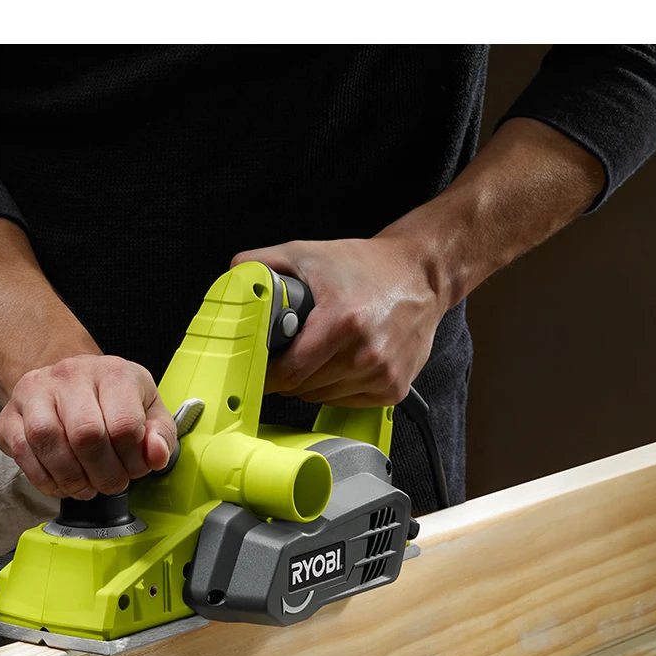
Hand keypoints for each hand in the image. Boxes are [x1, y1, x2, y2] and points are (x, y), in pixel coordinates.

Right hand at [0, 354, 176, 499]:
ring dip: (71, 478)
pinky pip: (22, 451)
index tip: (134, 469)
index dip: (132, 461)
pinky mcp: (10, 413)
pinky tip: (61, 483)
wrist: (70, 382)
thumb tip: (156, 455)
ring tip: (86, 487)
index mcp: (113, 372)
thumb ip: (161, 435)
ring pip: (48, 441)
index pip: (123, 425)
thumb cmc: (112, 400)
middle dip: (103, 474)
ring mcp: (36, 391)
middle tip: (110, 484)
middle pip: (86, 435)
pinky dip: (43, 478)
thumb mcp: (149, 410)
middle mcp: (71, 374)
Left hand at [231, 236, 450, 406]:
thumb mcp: (308, 253)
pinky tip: (344, 360)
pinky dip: (336, 387)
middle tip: (291, 350)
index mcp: (342, 322)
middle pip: (302, 387)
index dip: (267, 374)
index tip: (258, 368)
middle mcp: (366, 353)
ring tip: (322, 350)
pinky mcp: (393, 389)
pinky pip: (345, 401)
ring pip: (321, 398)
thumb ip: (263, 264)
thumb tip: (233, 280)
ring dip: (312, 381)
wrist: (421, 274)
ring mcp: (382, 374)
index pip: (289, 373)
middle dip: (288, 373)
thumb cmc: (365, 266)